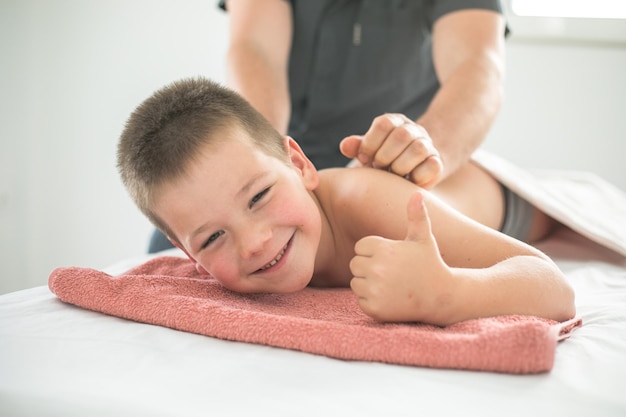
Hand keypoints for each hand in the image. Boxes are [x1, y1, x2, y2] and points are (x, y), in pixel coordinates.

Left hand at [340, 114, 442, 188]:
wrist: (409, 171)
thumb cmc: (383, 160)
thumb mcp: (368, 152)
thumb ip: (357, 147)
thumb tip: (344, 146)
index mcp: (394, 122)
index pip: (384, 124)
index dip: (371, 143)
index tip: (363, 158)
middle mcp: (413, 130)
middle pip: (402, 135)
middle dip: (385, 156)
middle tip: (378, 168)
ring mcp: (427, 145)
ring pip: (418, 148)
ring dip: (400, 166)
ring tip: (392, 174)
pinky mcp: (437, 163)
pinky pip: (432, 166)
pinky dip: (417, 176)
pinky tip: (407, 180)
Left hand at [349, 191, 454, 323]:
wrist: (441, 296)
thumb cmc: (430, 263)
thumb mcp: (423, 238)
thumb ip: (416, 215)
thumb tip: (417, 193)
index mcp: (383, 248)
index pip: (360, 248)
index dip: (374, 253)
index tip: (392, 258)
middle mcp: (376, 268)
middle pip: (355, 265)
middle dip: (369, 268)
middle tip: (392, 273)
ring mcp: (375, 290)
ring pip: (356, 284)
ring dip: (369, 286)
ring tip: (392, 286)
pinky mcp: (375, 309)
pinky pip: (361, 301)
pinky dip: (372, 302)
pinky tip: (391, 299)